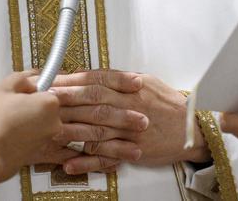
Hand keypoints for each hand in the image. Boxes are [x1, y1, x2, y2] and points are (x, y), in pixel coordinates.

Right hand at [0, 71, 62, 182]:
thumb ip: (21, 78)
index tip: (17, 94)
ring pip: (38, 123)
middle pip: (44, 108)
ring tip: (5, 122)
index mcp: (49, 103)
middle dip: (29, 106)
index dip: (30, 91)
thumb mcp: (2, 87)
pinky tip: (6, 135)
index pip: (46, 90)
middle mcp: (54, 123)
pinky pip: (32, 138)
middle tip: (8, 107)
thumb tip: (30, 82)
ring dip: (26, 121)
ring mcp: (47, 140)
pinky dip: (23, 135)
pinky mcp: (38, 155)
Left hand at [50, 69, 208, 174]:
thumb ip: (120, 79)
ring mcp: (130, 132)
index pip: (97, 81)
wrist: (193, 128)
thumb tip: (93, 74)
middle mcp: (130, 108)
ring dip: (72, 129)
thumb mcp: (147, 81)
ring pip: (97, 129)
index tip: (54, 79)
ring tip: (49, 128)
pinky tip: (70, 163)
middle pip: (93, 102)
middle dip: (67, 99)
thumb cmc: (169, 104)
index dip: (73, 80)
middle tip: (44, 98)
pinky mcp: (133, 152)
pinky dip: (87, 162)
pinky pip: (107, 158)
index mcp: (132, 88)